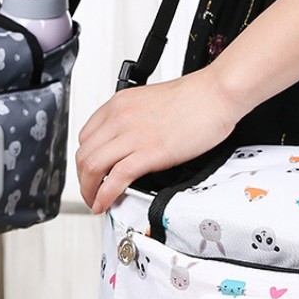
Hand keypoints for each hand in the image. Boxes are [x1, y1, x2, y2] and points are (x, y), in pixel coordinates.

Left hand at [75, 68, 237, 213]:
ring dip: (89, 190)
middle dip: (82, 179)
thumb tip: (131, 144)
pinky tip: (105, 203)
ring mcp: (133, 135)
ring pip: (92, 167)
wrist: (216, 94)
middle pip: (83, 154)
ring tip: (95, 202)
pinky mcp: (149, 152)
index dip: (85, 160)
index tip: (91, 173)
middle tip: (90, 191)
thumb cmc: (195, 99)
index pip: (86, 137)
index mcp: (119, 104)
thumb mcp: (151, 103)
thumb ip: (135, 121)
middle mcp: (120, 118)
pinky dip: (104, 196)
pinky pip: (115, 178)